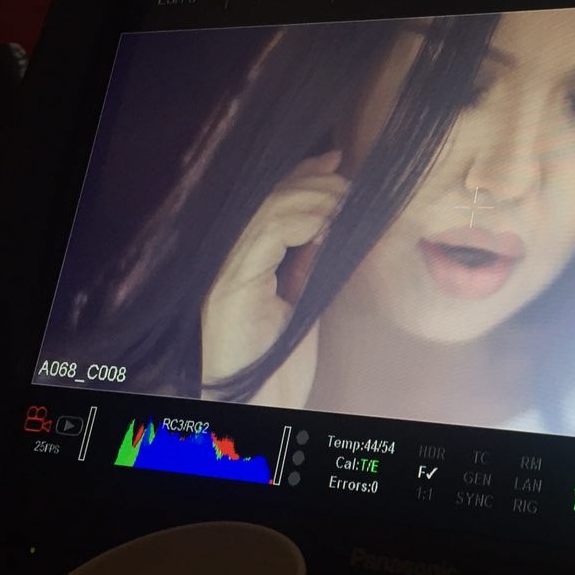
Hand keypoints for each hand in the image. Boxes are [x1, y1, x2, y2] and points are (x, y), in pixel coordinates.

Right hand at [201, 150, 346, 406]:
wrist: (262, 409)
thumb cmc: (280, 366)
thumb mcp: (304, 302)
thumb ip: (310, 263)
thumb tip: (333, 222)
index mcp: (244, 263)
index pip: (268, 201)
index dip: (301, 176)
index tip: (336, 164)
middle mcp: (227, 261)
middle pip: (266, 197)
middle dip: (312, 182)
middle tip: (349, 183)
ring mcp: (225, 273)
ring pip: (267, 209)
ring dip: (314, 199)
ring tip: (346, 203)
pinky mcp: (229, 288)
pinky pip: (266, 235)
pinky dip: (302, 222)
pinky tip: (328, 227)